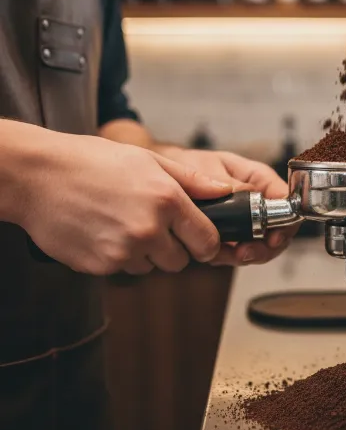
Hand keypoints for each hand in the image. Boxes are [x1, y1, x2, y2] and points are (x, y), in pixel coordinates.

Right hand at [20, 133, 231, 275]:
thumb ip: (192, 180)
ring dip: (145, 253)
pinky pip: (123, 269)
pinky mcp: (101, 266)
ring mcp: (124, 252)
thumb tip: (225, 191)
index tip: (198, 239)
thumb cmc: (92, 161)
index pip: (206, 242)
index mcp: (167, 200)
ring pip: (151, 267)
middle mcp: (149, 230)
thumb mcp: (148, 160)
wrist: (37, 176)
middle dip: (173, 248)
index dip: (205, 242)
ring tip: (122, 223)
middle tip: (153, 225)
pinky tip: (104, 231)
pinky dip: (119, 256)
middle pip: (180, 261)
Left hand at [157, 147, 299, 265]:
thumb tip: (250, 194)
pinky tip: (214, 255)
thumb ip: (229, 183)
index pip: (286, 200)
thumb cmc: (188, 164)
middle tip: (244, 253)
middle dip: (265, 247)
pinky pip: (238, 252)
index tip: (274, 237)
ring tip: (228, 255)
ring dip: (246, 255)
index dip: (286, 222)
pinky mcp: (231, 235)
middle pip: (278, 230)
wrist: (163, 178)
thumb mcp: (208, 168)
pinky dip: (228, 257)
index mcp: (258, 178)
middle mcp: (257, 200)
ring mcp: (245, 220)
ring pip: (260, 245)